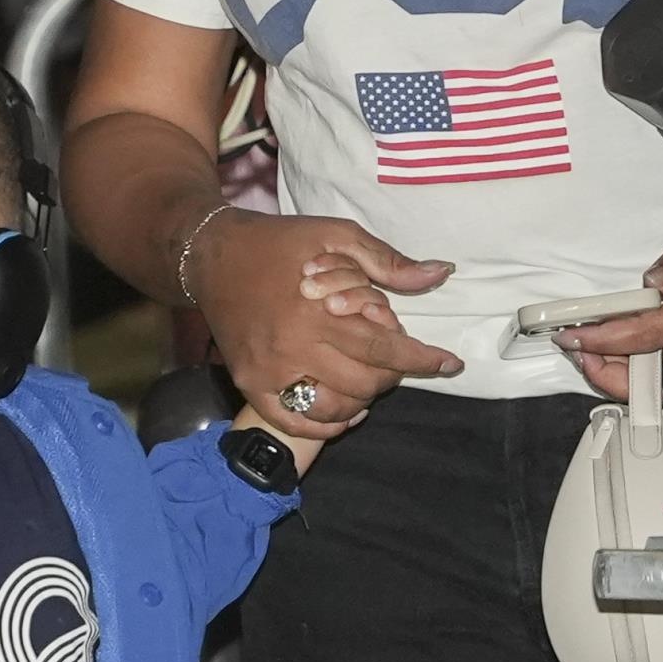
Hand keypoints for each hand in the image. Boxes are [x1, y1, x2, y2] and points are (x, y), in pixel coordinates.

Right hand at [185, 209, 459, 434]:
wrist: (213, 254)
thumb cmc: (280, 242)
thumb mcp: (337, 236)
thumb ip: (388, 262)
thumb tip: (440, 273)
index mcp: (318, 311)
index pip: (384, 348)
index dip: (422, 359)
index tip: (449, 363)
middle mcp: (294, 348)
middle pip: (365, 382)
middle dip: (392, 373)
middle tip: (393, 357)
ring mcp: (269, 371)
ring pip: (335, 408)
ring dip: (363, 399)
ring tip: (370, 379)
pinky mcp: (250, 383)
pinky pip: (295, 422)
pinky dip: (326, 426)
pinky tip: (346, 412)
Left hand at [553, 188, 662, 395]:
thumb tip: (648, 285)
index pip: (647, 337)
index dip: (604, 342)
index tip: (572, 337)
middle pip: (659, 383)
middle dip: (615, 378)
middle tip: (582, 350)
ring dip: (628, 372)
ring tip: (595, 344)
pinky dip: (648, 362)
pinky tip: (626, 338)